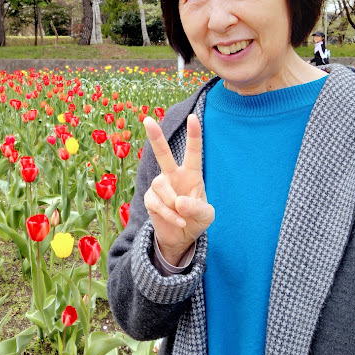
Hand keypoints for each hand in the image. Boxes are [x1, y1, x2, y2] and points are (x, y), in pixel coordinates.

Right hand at [142, 114, 214, 265]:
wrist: (181, 237)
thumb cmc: (196, 219)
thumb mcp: (206, 215)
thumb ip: (197, 208)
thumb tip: (179, 202)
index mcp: (190, 174)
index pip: (193, 152)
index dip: (194, 135)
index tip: (192, 117)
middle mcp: (173, 175)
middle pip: (162, 154)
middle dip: (155, 137)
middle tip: (148, 120)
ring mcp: (159, 186)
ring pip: (161, 186)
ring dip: (173, 203)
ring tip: (182, 215)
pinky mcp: (150, 199)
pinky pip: (157, 203)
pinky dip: (170, 215)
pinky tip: (178, 221)